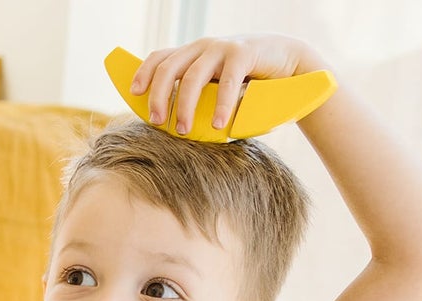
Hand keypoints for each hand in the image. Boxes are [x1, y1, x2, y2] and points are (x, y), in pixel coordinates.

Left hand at [132, 35, 324, 133]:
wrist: (287, 65)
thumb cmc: (244, 84)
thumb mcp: (213, 89)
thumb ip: (193, 98)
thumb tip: (165, 126)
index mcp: (191, 54)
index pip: (159, 58)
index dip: (143, 73)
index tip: (134, 94)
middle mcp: (202, 47)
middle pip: (169, 68)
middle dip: (159, 96)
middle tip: (159, 123)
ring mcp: (222, 47)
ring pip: (193, 76)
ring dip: (185, 106)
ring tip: (184, 131)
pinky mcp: (245, 53)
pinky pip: (227, 80)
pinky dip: (221, 104)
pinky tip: (219, 124)